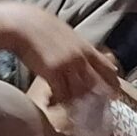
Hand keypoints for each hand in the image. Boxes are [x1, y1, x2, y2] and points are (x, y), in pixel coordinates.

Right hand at [0, 2, 117, 100]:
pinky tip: (51, 103)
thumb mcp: (69, 36)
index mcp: (86, 48)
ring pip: (79, 93)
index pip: (108, 69)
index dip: (112, 84)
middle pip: (96, 85)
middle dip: (95, 100)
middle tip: (90, 111)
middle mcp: (80, 58)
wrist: (23, 25)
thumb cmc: (42, 29)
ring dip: (73, 103)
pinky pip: (61, 94)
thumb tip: (87, 61)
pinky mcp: (52, 72)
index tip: (113, 95)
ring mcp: (68, 65)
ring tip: (66, 108)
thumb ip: (79, 49)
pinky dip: (57, 102)